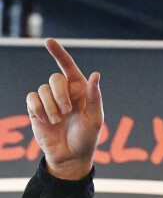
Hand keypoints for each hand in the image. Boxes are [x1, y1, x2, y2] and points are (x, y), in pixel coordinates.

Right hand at [26, 38, 103, 179]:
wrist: (70, 156)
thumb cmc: (86, 137)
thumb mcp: (95, 118)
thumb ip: (95, 96)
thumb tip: (95, 74)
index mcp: (81, 90)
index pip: (69, 67)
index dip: (59, 53)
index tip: (49, 41)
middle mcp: (64, 92)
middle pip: (55, 78)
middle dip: (60, 94)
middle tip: (67, 112)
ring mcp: (49, 100)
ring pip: (43, 89)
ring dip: (50, 106)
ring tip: (57, 121)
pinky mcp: (36, 109)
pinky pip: (31, 98)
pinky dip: (37, 108)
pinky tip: (44, 120)